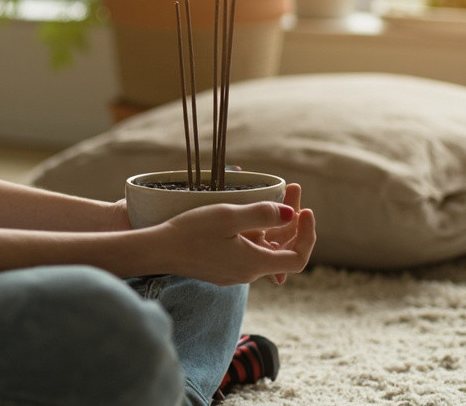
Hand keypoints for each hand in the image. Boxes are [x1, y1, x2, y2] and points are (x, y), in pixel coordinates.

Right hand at [152, 194, 315, 286]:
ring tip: (274, 199)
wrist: (158, 251)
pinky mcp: (221, 269)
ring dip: (274, 227)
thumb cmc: (191, 231)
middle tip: (291, 192)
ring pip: (265, 251)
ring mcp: (234, 273)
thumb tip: (291, 214)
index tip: (305, 210)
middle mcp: (247, 273)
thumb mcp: (228, 216)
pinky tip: (248, 217)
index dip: (308, 235)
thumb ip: (262, 214)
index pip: (298, 258)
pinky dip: (257, 235)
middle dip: (292, 222)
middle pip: (283, 251)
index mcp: (254, 263)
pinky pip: (249, 253)